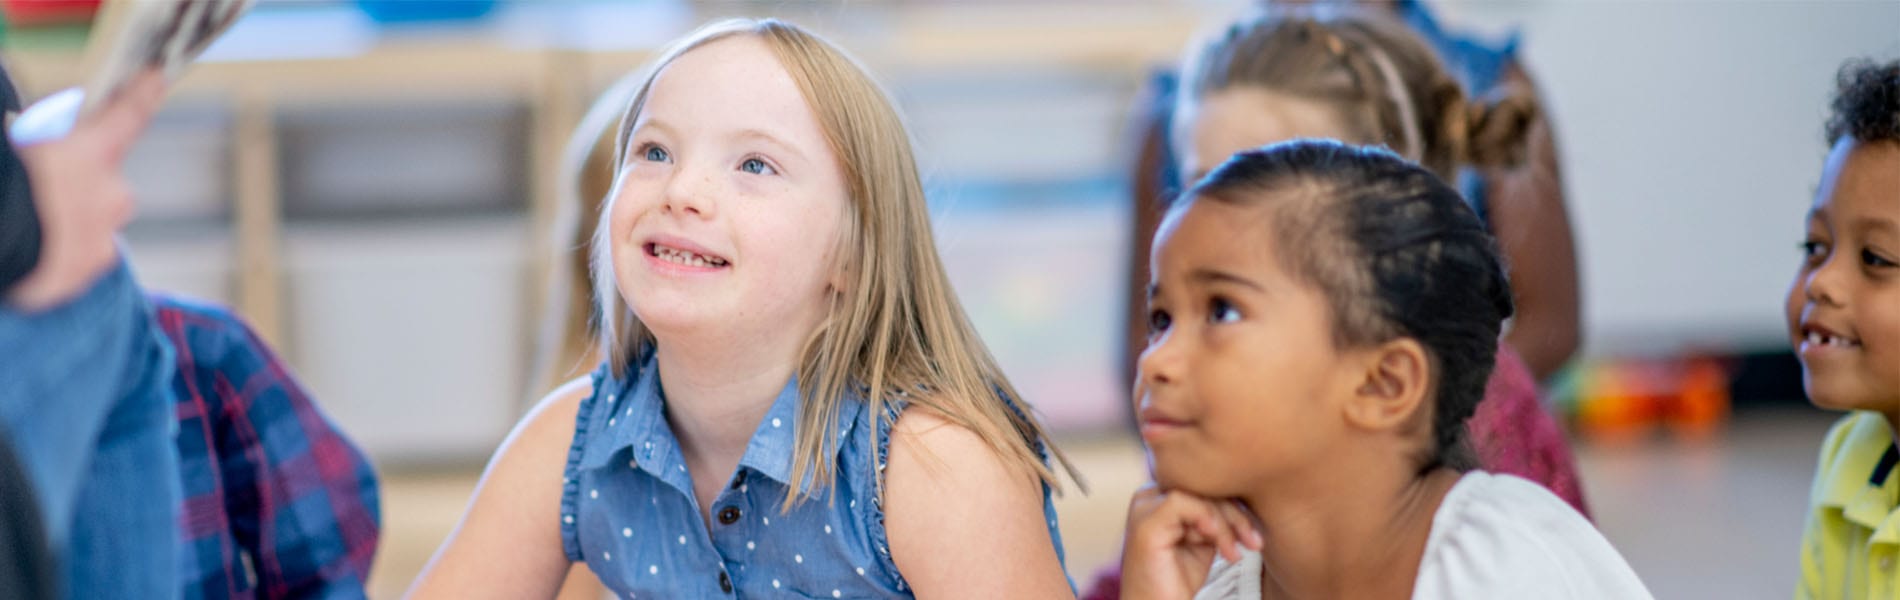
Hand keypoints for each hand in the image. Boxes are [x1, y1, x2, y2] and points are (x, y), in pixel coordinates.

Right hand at [6, 71, 165, 310]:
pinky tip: (34, 248)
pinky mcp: (92, 267)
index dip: (143, 91)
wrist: (1, 242)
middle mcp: (112, 193)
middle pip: (103, 181)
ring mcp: (106, 234)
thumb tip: (47, 138)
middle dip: (77, 182)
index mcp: (92, 153)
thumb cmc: (6, 183)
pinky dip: (61, 250)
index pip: (128, 112)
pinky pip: (81, 253)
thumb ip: (40, 134)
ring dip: (69, 219)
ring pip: (94, 220)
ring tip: (30, 222)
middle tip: (38, 186)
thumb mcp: (20, 140)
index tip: (158, 74)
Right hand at [1119, 485, 1262, 599]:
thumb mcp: (1205, 541)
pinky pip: (1181, 502)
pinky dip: (1206, 519)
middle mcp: (1148, 496)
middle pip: (1202, 486)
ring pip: (1196, 494)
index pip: (1204, 485)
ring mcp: (1143, 508)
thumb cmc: (1177, 581)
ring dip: (1225, 524)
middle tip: (1253, 543)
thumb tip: (1243, 496)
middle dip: (1235, 515)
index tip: (1254, 536)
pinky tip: (1216, 541)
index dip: (1234, 505)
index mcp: (1159, 496)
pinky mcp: (1144, 523)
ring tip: (1233, 554)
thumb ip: (1215, 516)